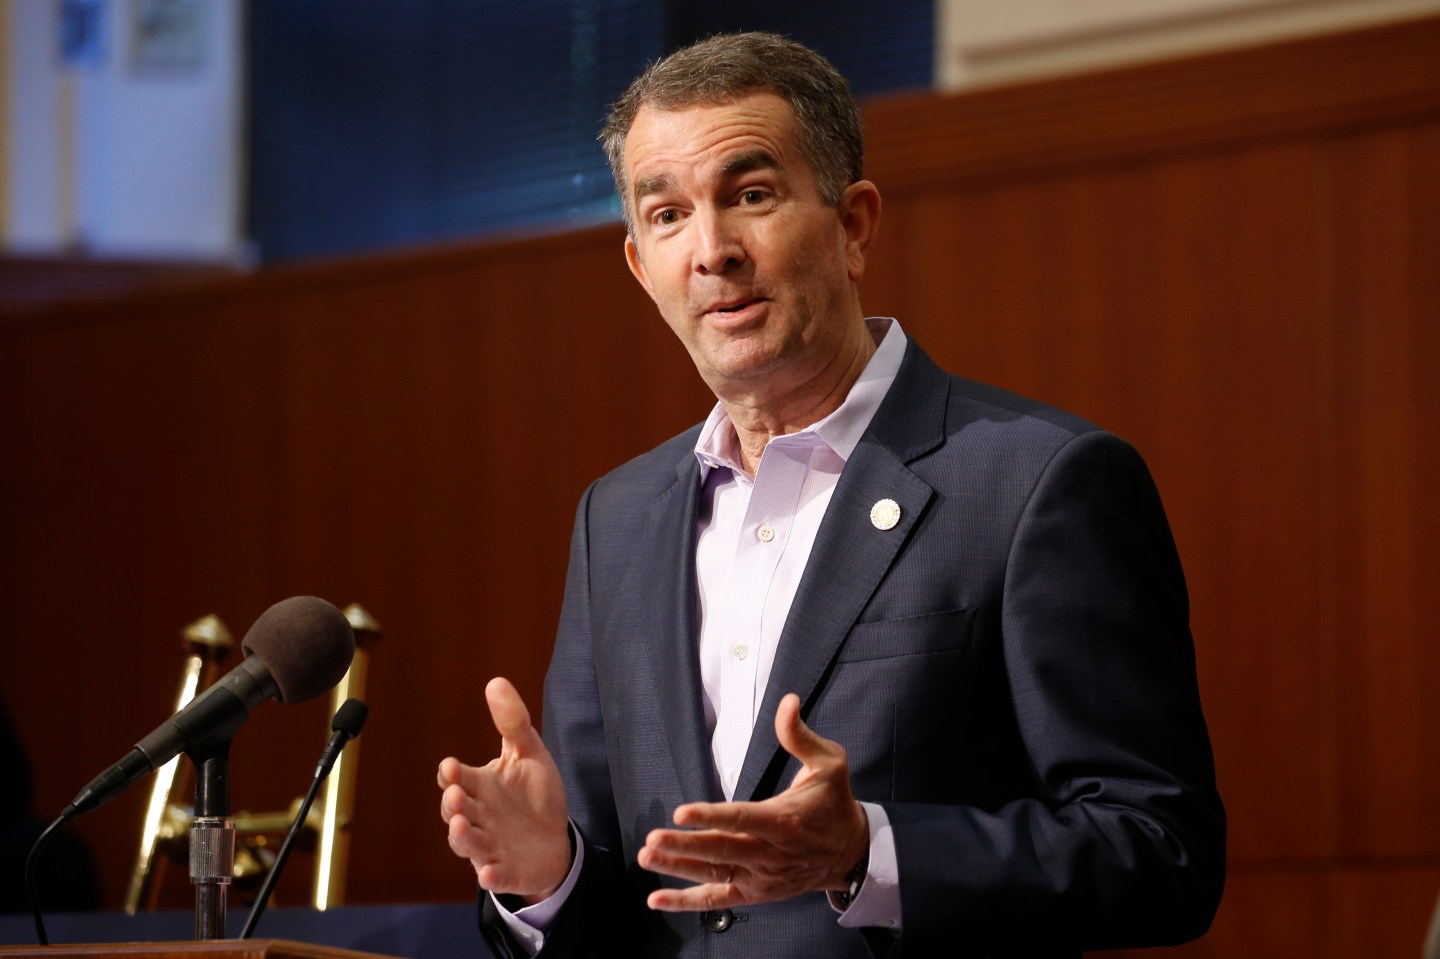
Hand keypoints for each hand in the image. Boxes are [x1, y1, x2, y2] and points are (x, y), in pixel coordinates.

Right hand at [437, 677, 570, 902]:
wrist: (556, 839)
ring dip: (462, 836)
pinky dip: (490, 875)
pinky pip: (493, 876)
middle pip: (456, 811)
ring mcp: (490, 845)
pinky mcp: (505, 870)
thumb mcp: (529, 753)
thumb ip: (513, 722)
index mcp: (481, 786)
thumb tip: (496, 681)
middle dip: (453, 803)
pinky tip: (489, 873)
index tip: (452, 767)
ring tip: (461, 826)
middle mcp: (479, 816)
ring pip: (467, 843)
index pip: (457, 778)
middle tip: (455, 794)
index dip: (452, 774)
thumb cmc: (534, 795)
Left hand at [638, 693, 868, 910]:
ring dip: (679, 868)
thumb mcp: (830, 764)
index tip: (681, 812)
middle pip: (722, 850)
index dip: (710, 816)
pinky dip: (686, 902)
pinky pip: (717, 899)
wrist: (851, 853)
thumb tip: (787, 702)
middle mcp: (770, 854)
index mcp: (784, 821)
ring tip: (646, 857)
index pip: (742, 819)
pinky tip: (656, 898)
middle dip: (684, 846)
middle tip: (652, 839)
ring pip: (715, 874)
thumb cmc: (834, 803)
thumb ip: (801, 736)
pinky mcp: (755, 892)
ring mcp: (761, 877)